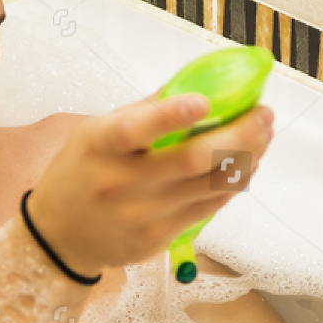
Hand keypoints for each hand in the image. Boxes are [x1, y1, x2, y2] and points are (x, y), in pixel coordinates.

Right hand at [28, 93, 273, 276]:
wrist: (59, 237)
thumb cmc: (80, 175)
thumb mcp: (94, 134)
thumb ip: (142, 111)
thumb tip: (192, 84)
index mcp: (101, 146)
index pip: (137, 129)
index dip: (172, 115)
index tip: (203, 102)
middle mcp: (121, 182)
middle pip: (192, 160)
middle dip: (239, 135)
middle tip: (263, 115)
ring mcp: (143, 214)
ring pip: (211, 186)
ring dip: (247, 158)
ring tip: (264, 136)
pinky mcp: (159, 238)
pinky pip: (208, 208)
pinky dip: (232, 184)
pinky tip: (245, 166)